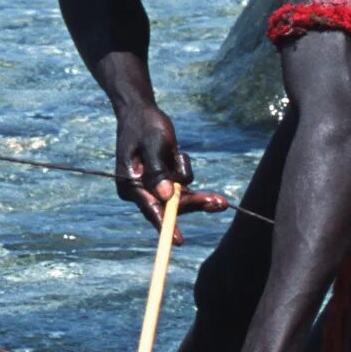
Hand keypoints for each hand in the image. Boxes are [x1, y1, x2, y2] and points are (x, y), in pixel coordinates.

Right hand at [110, 103, 233, 231]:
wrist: (140, 111)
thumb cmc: (145, 125)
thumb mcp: (153, 144)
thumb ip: (158, 171)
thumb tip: (166, 197)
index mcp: (130, 184)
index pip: (150, 208)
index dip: (166, 225)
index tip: (179, 240)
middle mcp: (139, 190)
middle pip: (169, 205)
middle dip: (194, 204)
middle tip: (220, 203)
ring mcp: (151, 186)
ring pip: (178, 199)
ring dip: (197, 196)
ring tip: (220, 200)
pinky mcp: (162, 180)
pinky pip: (181, 188)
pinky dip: (188, 180)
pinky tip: (180, 155)